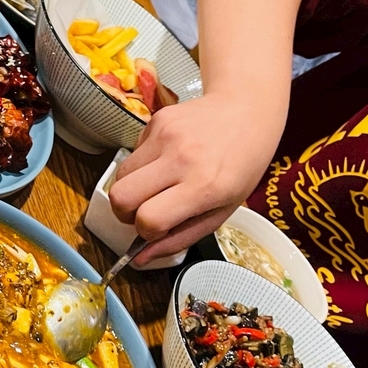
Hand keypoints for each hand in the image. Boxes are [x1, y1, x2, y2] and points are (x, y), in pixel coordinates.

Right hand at [108, 92, 285, 264]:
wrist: (247, 110)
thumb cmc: (240, 166)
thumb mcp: (221, 211)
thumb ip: (180, 238)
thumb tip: (140, 257)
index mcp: (204, 186)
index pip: (149, 219)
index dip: (145, 231)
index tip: (157, 228)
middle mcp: (182, 158)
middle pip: (120, 197)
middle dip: (124, 213)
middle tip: (143, 212)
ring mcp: (166, 135)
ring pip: (119, 176)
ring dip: (132, 189)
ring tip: (156, 185)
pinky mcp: (156, 121)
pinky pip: (132, 155)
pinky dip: (142, 166)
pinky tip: (166, 161)